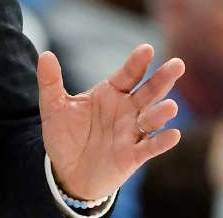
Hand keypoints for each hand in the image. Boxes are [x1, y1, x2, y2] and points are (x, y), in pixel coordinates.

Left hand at [38, 44, 184, 199]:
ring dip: (161, 113)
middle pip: (148, 92)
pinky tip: (173, 135)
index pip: (127, 74)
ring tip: (170, 106)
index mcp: (110, 93)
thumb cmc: (65, 135)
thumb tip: (45, 54)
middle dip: (162, 79)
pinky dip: (161, 142)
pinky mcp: (133, 156)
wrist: (67, 172)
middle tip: (177, 65)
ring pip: (151, 119)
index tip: (147, 50)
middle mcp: (126, 110)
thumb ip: (50, 81)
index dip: (137, 62)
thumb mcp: (54, 107)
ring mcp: (132, 132)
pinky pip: (150, 147)